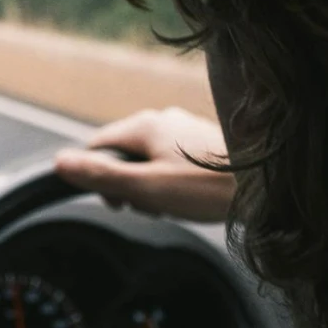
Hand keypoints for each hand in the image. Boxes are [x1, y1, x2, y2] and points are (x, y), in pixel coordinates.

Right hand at [55, 107, 233, 221]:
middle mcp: (163, 120)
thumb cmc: (208, 186)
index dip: (97, 178)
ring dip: (153, 189)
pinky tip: (193, 199)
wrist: (268, 184)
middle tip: (150, 207)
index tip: (116, 202)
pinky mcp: (204, 146)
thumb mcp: (147, 187)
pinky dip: (174, 185)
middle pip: (124, 156)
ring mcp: (185, 131)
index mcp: (145, 125)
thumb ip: (102, 176)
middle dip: (130, 187)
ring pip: (150, 163)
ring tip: (176, 205)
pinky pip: (173, 165)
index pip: (98, 147)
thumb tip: (59, 163)